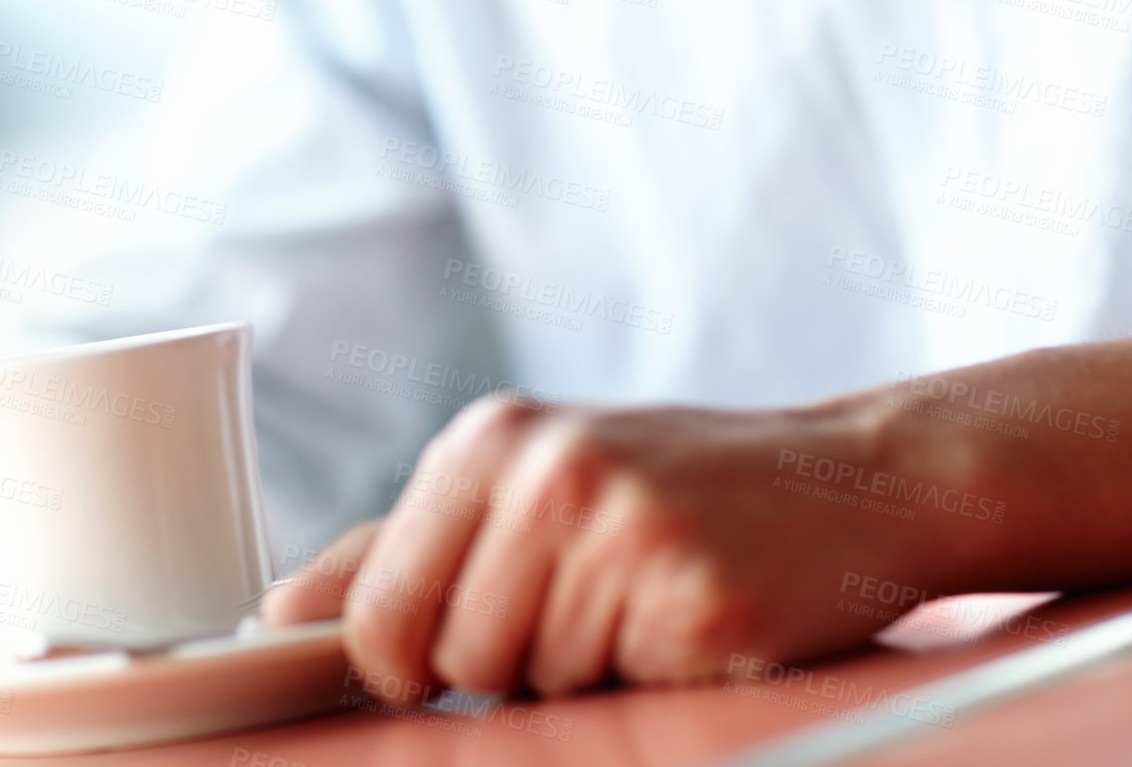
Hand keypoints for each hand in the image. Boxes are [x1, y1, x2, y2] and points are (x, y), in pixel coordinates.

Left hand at [262, 392, 964, 702]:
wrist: (852, 477)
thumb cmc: (676, 484)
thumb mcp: (532, 480)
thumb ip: (399, 544)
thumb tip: (278, 613)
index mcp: (490, 438)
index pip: (379, 610)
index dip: (412, 661)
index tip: (466, 649)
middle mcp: (548, 471)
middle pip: (453, 661)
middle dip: (514, 661)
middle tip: (594, 597)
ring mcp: (624, 531)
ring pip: (535, 686)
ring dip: (588, 671)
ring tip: (647, 599)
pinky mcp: (696, 598)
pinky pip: (621, 693)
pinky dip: (655, 677)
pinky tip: (695, 615)